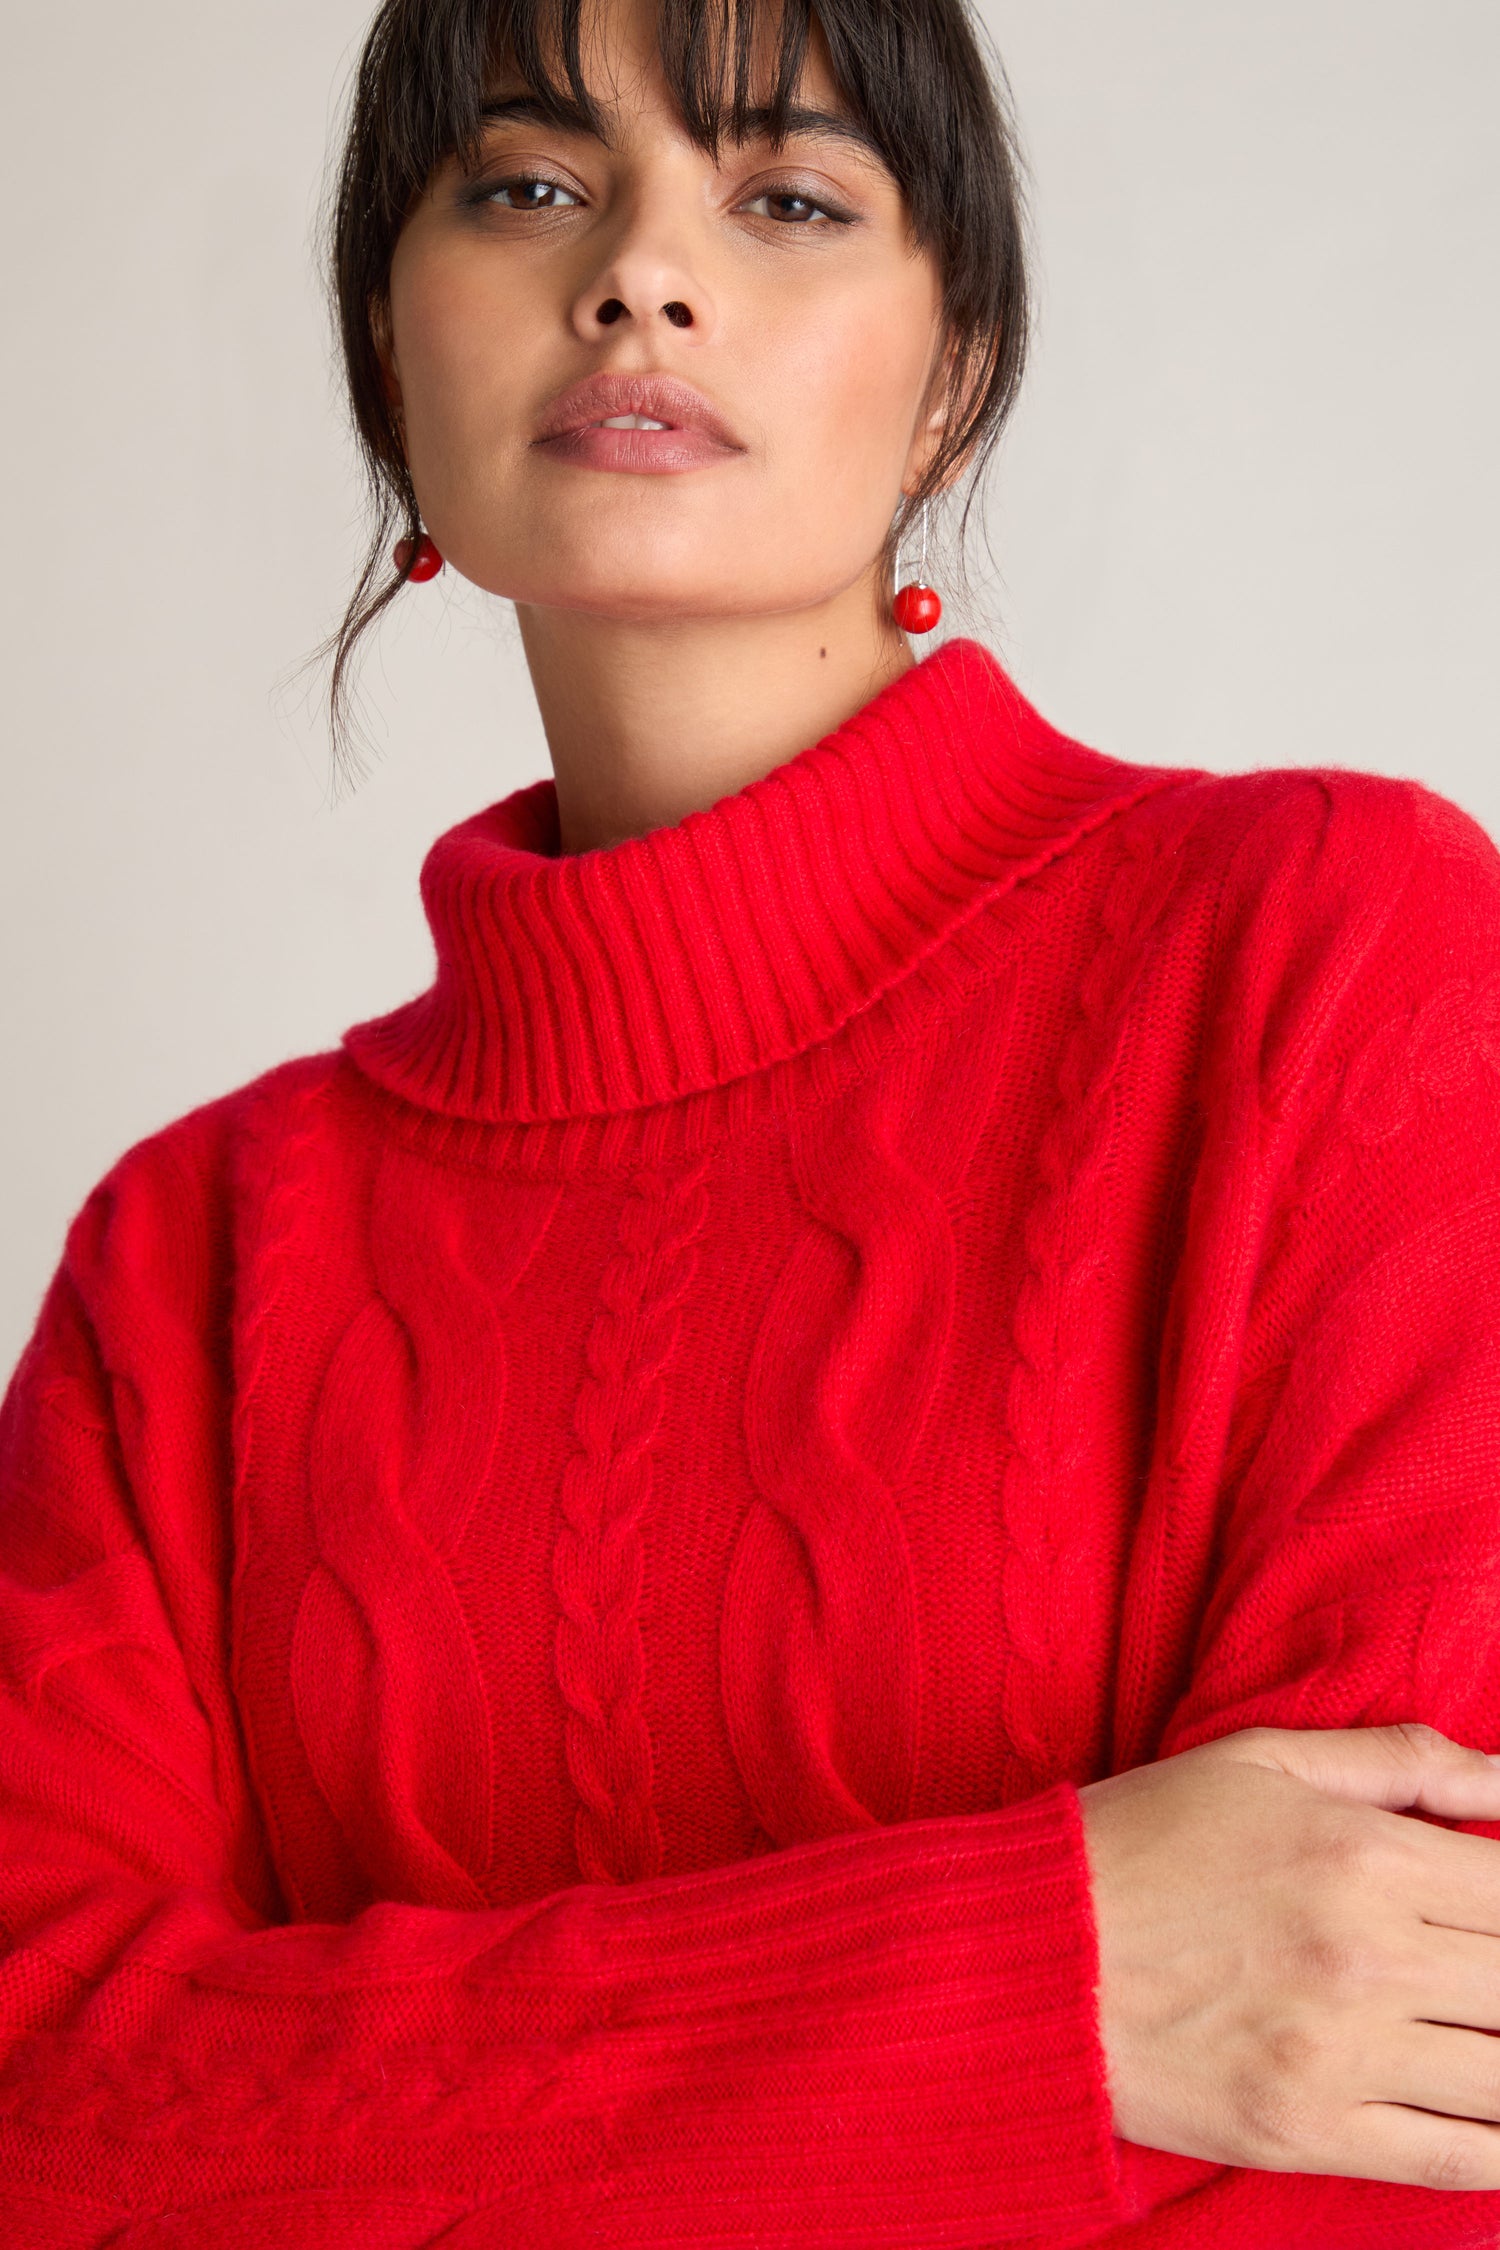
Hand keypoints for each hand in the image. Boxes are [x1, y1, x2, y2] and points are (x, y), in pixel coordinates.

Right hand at [1076, 1723, 1499, 2190]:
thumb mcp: (1262, 1762)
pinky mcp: (1308, 2134)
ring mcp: (1340, 2055)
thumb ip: (1402, 1762)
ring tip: (1480, 2032)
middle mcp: (1367, 1958)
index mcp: (1364, 1855)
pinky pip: (1458, 2160)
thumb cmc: (1142, 1839)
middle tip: (1486, 1976)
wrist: (1025, 1951)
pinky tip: (1492, 2120)